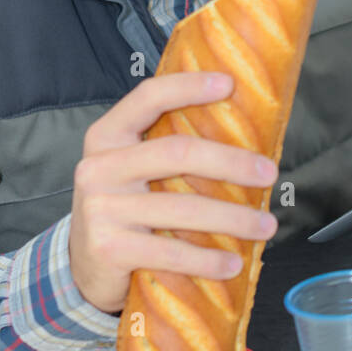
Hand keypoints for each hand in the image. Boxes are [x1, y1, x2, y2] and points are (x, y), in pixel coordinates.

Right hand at [68, 70, 278, 314]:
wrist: (81, 266)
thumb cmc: (124, 208)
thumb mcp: (130, 170)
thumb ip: (165, 150)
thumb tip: (242, 139)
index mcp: (107, 136)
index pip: (148, 98)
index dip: (188, 86)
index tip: (229, 83)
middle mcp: (99, 167)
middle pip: (177, 153)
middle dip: (231, 162)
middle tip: (270, 173)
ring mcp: (101, 209)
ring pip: (183, 208)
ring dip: (233, 219)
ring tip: (266, 226)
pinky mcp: (109, 249)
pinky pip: (171, 252)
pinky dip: (208, 260)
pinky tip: (234, 263)